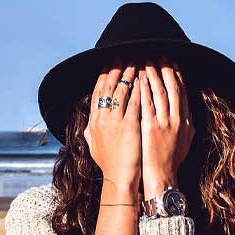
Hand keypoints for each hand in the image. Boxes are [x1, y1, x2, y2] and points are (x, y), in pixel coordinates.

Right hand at [85, 58, 141, 197]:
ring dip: (130, 74)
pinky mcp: (129, 127)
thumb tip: (88, 123)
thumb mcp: (94, 146)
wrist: (119, 180)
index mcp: (94, 122)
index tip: (110, 63)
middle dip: (116, 68)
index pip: (97, 92)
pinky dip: (140, 89)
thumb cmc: (110, 165)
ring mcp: (115, 122)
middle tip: (124, 54)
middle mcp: (102, 119)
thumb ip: (91, 131)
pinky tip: (146, 79)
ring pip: (122, 91)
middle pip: (108, 86)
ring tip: (137, 61)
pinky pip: (135, 102)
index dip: (104, 75)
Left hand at [139, 56, 194, 200]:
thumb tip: (189, 111)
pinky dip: (143, 89)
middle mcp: (177, 119)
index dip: (177, 74)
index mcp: (186, 121)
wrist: (162, 177)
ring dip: (153, 74)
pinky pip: (146, 103)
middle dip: (166, 68)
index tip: (172, 61)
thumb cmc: (172, 161)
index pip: (182, 91)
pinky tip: (139, 78)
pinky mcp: (150, 128)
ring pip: (159, 92)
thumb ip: (188, 125)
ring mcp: (164, 123)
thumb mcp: (186, 141)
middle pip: (172, 87)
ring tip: (146, 60)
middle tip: (159, 53)